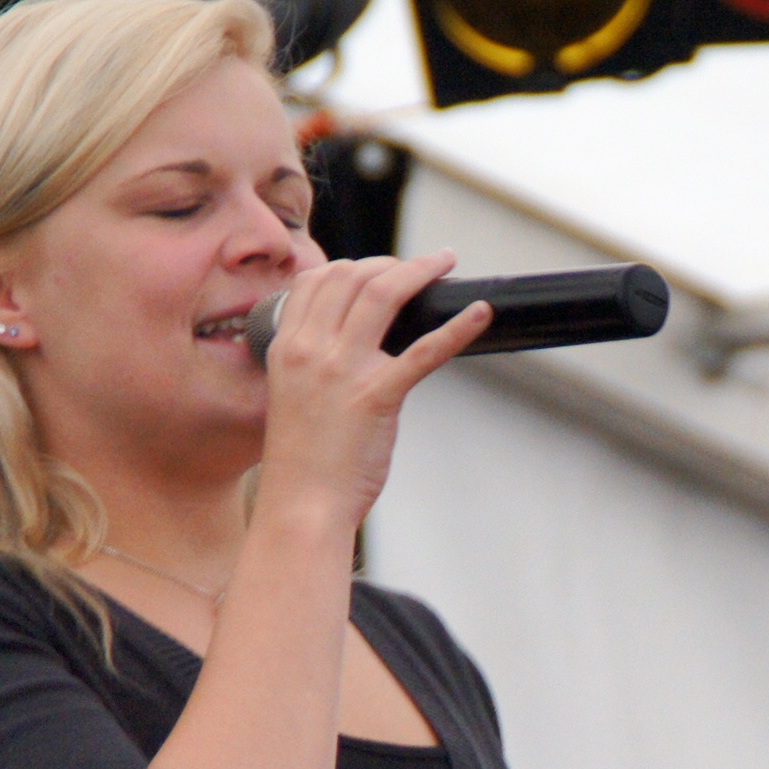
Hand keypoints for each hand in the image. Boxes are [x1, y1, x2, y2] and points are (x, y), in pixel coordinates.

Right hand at [256, 250, 491, 519]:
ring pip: (384, 295)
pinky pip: (425, 351)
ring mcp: (343, 371)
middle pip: (353, 277)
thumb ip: (314, 365)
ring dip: (421, 270)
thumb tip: (353, 345)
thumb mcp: (293, 398)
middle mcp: (311, 351)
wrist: (302, 507)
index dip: (353, 265)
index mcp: (287, 348)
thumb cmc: (303, 462)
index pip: (315, 280)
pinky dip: (459, 328)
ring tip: (445, 262)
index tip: (381, 269)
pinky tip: (481, 313)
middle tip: (423, 266)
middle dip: (392, 262)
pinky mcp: (377, 397)